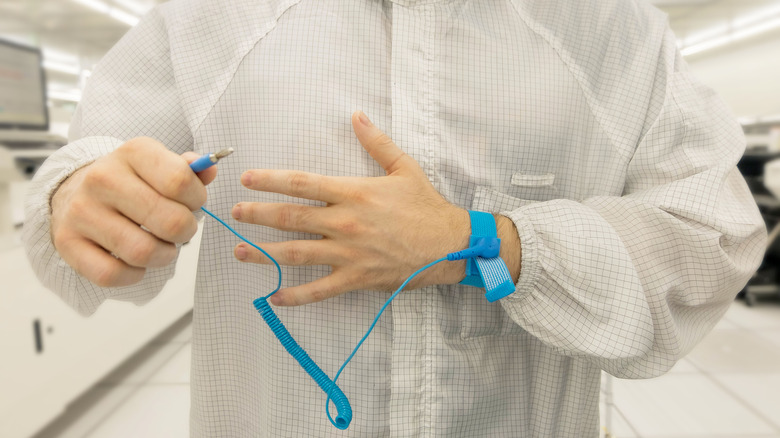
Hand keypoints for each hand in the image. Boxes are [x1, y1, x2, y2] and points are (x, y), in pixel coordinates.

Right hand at [51, 137, 215, 286]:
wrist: (76, 190)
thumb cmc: (132, 182)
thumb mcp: (160, 164)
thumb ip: (190, 169)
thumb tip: (209, 170)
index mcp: (132, 153)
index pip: (180, 181)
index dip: (198, 199)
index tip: (193, 203)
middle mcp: (102, 178)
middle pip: (168, 220)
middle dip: (185, 231)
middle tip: (181, 230)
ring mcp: (82, 211)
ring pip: (142, 251)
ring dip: (164, 256)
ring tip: (162, 247)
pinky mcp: (67, 242)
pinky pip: (111, 274)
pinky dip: (133, 275)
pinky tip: (136, 263)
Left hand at [232, 111, 470, 305]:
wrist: (451, 245)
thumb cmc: (426, 206)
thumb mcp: (404, 168)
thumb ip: (376, 142)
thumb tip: (356, 115)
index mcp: (353, 192)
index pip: (302, 183)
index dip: (270, 180)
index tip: (248, 179)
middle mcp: (344, 223)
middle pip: (290, 218)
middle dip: (257, 215)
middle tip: (235, 215)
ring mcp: (348, 254)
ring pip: (296, 253)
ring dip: (264, 253)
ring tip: (240, 252)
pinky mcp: (356, 278)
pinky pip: (319, 290)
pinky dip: (295, 296)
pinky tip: (274, 297)